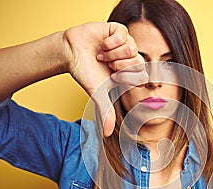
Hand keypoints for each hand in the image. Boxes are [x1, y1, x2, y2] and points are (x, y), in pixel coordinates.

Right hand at [62, 22, 146, 136]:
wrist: (70, 53)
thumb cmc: (85, 72)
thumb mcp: (98, 93)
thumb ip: (106, 112)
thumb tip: (108, 134)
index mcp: (130, 72)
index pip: (142, 76)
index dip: (126, 76)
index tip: (112, 75)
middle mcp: (130, 58)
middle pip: (139, 62)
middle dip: (119, 65)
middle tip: (106, 64)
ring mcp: (125, 43)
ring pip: (132, 48)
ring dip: (113, 53)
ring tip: (102, 54)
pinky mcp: (118, 30)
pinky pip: (123, 34)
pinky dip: (110, 41)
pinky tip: (102, 43)